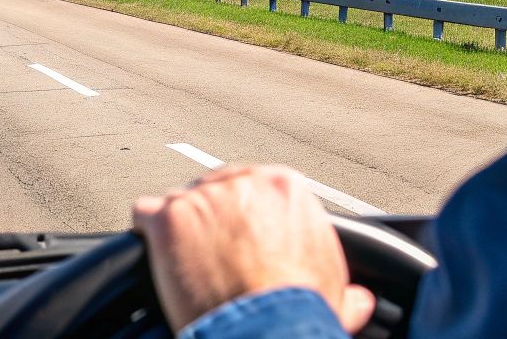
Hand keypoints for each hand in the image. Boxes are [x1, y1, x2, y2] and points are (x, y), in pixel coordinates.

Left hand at [132, 164, 376, 332]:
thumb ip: (346, 288)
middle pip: (216, 189)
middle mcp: (244, 182)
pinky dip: (146, 233)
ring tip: (182, 259)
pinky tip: (153, 253)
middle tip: (211, 254)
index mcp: (286, 189)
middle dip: (213, 218)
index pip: (253, 189)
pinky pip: (144, 213)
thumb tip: (361, 301)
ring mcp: (204, 196)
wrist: (270, 330)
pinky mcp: (169, 217)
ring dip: (180, 228)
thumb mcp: (336, 295)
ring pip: (181, 199)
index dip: (244, 218)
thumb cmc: (302, 313)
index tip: (241, 242)